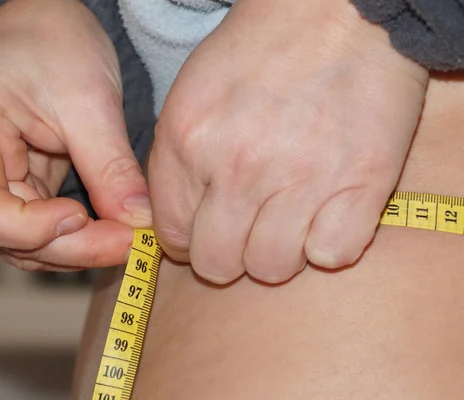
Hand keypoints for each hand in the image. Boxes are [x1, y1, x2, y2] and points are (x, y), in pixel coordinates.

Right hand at [0, 0, 151, 270]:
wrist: (44, 27)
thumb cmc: (51, 43)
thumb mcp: (88, 100)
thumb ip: (110, 167)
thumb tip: (138, 223)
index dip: (26, 228)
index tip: (81, 215)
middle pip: (4, 235)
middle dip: (71, 246)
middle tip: (132, 242)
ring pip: (25, 243)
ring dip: (79, 248)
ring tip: (131, 236)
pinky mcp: (16, 189)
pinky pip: (42, 231)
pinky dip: (79, 237)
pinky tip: (114, 229)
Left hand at [149, 0, 427, 283]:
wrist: (337, 12)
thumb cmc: (260, 50)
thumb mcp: (190, 95)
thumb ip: (175, 164)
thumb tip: (175, 225)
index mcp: (187, 141)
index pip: (171, 236)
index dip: (187, 242)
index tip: (205, 233)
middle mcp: (238, 167)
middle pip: (217, 265)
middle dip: (227, 256)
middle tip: (245, 230)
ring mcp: (300, 179)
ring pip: (271, 268)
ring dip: (278, 252)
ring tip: (288, 218)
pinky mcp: (360, 184)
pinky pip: (332, 255)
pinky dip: (328, 243)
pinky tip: (325, 214)